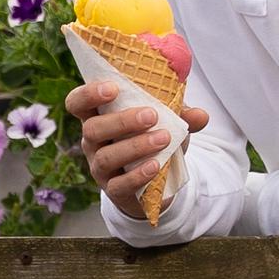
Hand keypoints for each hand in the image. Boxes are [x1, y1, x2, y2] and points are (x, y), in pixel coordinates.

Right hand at [66, 78, 207, 220]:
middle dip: (121, 121)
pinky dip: (138, 174)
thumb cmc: (152, 138)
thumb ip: (181, 114)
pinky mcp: (113, 190)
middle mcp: (92, 142)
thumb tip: (201, 115)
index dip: (88, 94)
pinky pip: (119, 184)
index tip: (113, 88)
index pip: (77, 103)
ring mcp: (100, 168)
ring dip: (135, 146)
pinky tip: (156, 165)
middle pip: (91, 129)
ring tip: (164, 138)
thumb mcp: (166, 120)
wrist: (154, 180)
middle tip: (152, 115)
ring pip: (105, 157)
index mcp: (98, 117)